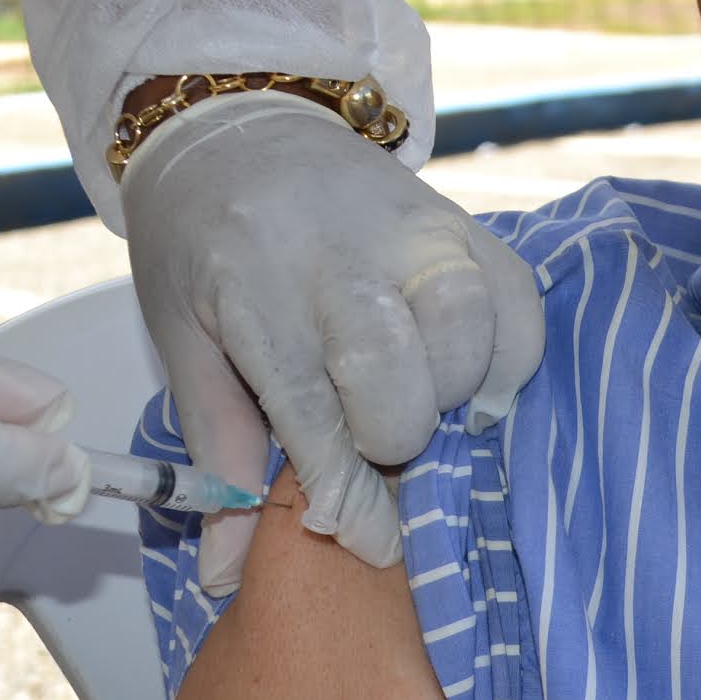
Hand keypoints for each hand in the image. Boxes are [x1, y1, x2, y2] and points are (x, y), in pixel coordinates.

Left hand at [122, 92, 544, 575]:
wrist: (237, 124)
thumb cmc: (199, 247)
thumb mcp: (182, 344)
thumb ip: (220, 455)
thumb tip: (228, 575)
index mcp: (255, 288)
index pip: (315, 415)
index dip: (347, 494)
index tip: (368, 542)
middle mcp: (341, 256)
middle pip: (400, 376)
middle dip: (396, 436)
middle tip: (378, 441)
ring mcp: (412, 229)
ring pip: (470, 330)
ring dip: (455, 392)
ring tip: (427, 402)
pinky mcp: (461, 219)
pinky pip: (518, 299)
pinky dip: (507, 354)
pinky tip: (470, 376)